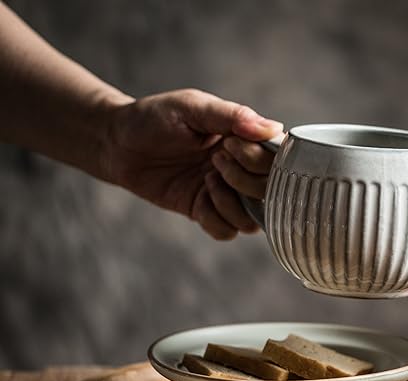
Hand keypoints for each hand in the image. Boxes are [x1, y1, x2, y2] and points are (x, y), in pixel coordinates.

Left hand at [103, 89, 282, 238]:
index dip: (258, 159)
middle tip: (214, 161)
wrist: (116, 142)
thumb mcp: (193, 107)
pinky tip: (200, 199)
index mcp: (247, 141)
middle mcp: (242, 170)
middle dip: (243, 180)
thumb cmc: (155, 117)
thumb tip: (274, 128)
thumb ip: (233, 116)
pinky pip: (228, 232)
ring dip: (232, 203)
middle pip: (270, 193)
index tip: (229, 144)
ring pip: (253, 220)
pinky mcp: (205, 212)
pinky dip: (217, 220)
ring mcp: (225, 194)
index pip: (277, 161)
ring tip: (207, 181)